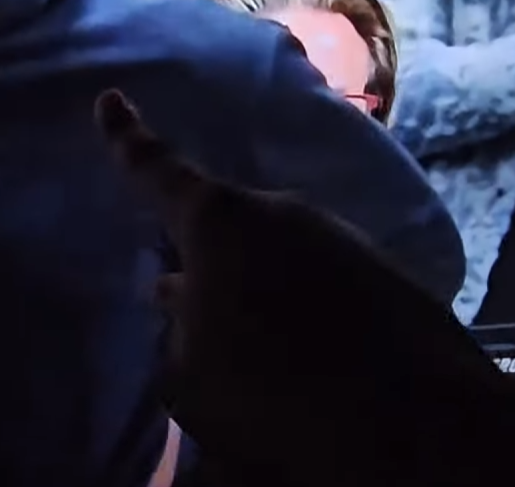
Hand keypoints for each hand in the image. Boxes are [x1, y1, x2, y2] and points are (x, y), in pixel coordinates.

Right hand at [96, 89, 514, 486]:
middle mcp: (275, 212)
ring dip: (256, 290)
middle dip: (204, 261)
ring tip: (255, 347)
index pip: (156, 170)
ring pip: (272, 255)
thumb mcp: (188, 368)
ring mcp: (332, 235)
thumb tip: (179, 292)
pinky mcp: (377, 268)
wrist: (405, 416)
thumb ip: (176, 319)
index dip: (127, 138)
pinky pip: (317, 279)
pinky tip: (304, 353)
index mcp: (214, 222)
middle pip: (223, 227)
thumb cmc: (265, 381)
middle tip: (194, 306)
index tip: (109, 99)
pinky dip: (301, 307)